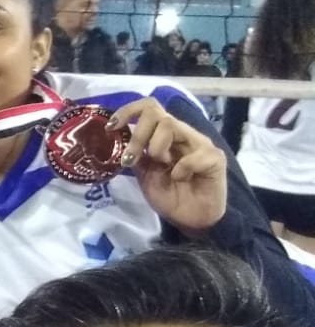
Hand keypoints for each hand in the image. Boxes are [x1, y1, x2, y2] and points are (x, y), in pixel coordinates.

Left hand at [110, 97, 227, 234]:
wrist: (192, 219)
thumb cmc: (170, 195)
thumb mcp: (144, 174)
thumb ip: (135, 155)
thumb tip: (117, 140)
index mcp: (166, 135)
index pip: (150, 107)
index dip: (128, 111)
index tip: (111, 127)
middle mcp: (183, 133)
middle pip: (156, 114)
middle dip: (137, 136)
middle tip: (130, 159)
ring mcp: (200, 144)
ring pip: (171, 126)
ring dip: (156, 148)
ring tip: (160, 167)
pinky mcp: (214, 159)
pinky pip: (192, 156)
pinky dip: (180, 169)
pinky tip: (180, 179)